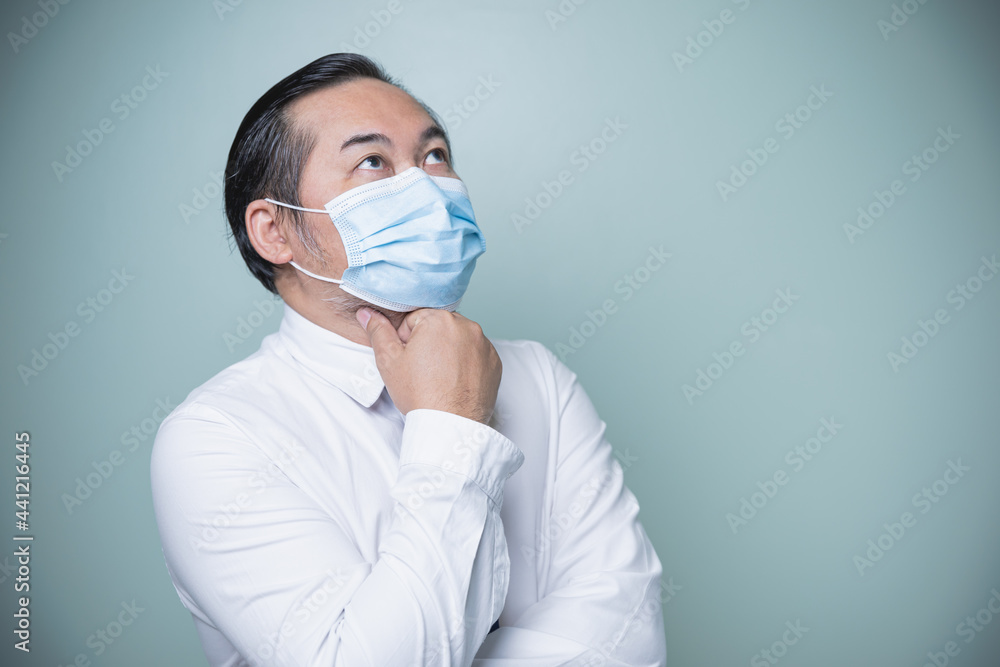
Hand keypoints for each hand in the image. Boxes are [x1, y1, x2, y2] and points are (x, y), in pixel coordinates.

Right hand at [357, 308, 501, 423]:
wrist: (450, 426)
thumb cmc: (420, 395)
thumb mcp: (389, 361)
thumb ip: (378, 331)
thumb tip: (368, 313)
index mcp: (439, 319)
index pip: (415, 319)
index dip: (406, 340)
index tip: (410, 360)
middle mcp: (467, 325)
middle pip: (439, 327)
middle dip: (429, 343)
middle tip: (423, 370)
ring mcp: (484, 344)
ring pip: (458, 339)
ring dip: (449, 351)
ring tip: (440, 377)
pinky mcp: (494, 361)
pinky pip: (476, 354)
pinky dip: (466, 363)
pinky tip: (456, 381)